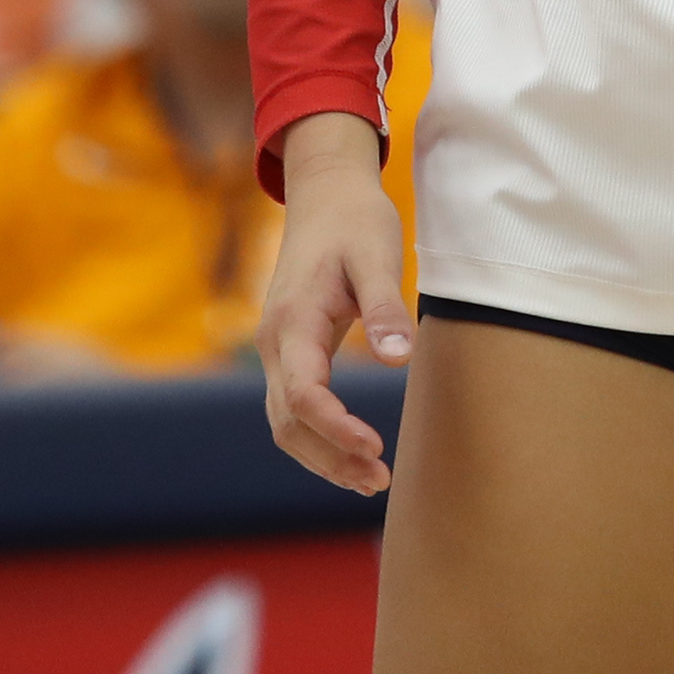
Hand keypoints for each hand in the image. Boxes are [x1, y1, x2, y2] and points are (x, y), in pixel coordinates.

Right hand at [256, 112, 412, 493]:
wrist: (325, 193)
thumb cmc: (354, 221)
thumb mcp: (375, 254)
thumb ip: (384, 307)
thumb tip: (397, 362)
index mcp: (294, 319)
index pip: (304, 394)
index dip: (335, 429)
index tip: (376, 447)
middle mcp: (275, 341)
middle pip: (287, 422)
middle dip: (330, 458)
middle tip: (382, 480)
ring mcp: (276, 349)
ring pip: (284, 423)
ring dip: (323, 457)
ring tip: (372, 478)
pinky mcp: (289, 352)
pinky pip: (293, 408)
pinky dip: (317, 438)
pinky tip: (353, 453)